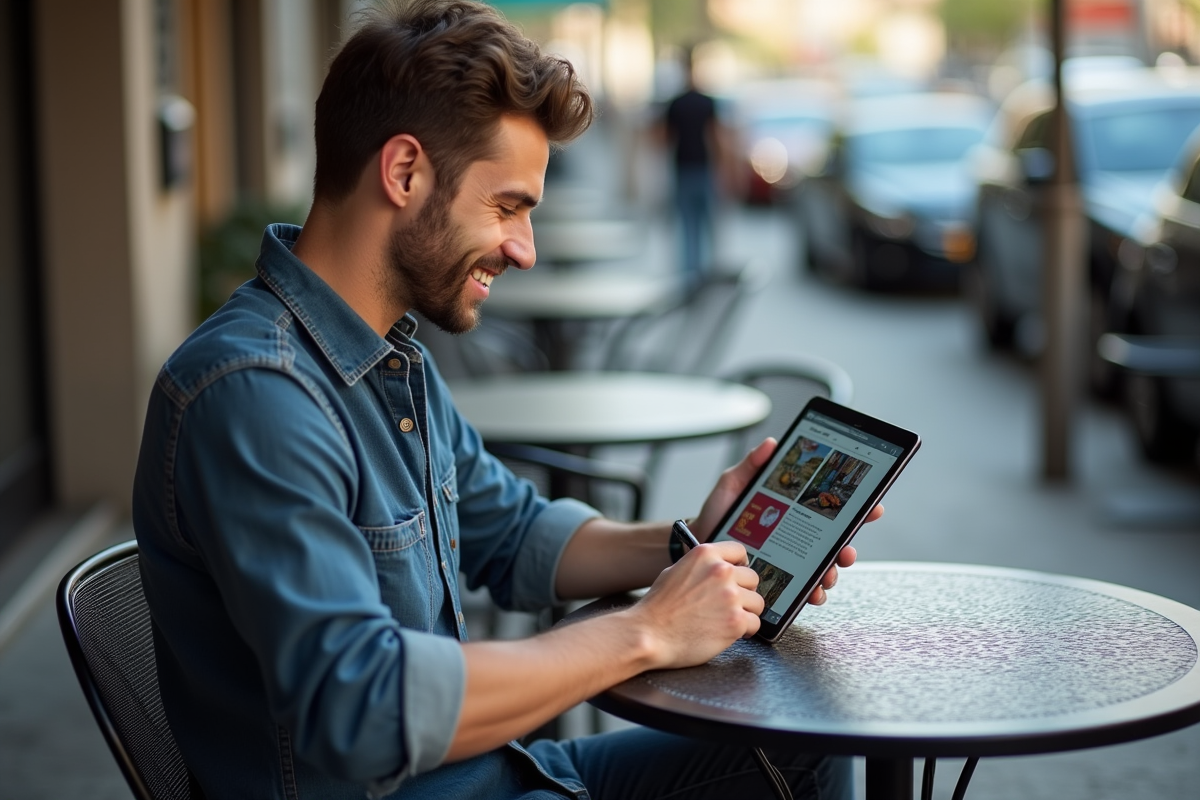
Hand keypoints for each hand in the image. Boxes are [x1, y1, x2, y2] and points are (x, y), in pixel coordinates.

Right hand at [627, 541, 762, 669]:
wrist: (648, 634)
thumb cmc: (657, 607)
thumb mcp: (675, 572)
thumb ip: (700, 568)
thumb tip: (717, 569)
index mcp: (705, 555)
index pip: (739, 551)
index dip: (740, 564)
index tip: (738, 576)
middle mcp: (721, 571)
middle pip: (752, 578)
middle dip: (743, 592)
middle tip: (730, 604)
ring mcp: (730, 596)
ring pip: (757, 602)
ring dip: (746, 612)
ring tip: (728, 620)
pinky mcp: (736, 621)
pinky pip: (755, 623)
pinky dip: (745, 630)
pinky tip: (729, 632)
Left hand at [690, 439, 885, 606]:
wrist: (698, 547)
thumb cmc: (717, 515)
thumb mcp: (733, 486)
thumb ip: (752, 466)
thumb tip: (772, 443)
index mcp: (794, 512)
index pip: (830, 509)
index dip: (857, 508)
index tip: (872, 507)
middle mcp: (799, 537)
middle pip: (836, 542)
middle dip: (848, 547)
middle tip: (847, 549)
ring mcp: (793, 561)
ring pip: (825, 568)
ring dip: (833, 572)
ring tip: (827, 573)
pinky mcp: (781, 582)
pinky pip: (805, 590)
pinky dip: (814, 592)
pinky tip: (812, 592)